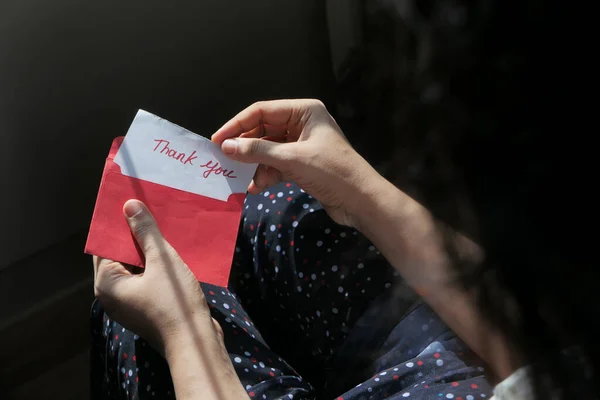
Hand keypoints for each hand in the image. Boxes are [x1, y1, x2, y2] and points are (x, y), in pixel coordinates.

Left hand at [93, 199, 221, 355]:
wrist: (195, 343)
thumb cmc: (174, 302)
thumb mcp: (162, 261)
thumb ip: (146, 233)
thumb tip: (129, 206)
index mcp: (107, 284)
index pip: (104, 246)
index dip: (117, 224)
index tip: (129, 203)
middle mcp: (113, 294)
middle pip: (120, 256)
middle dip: (135, 234)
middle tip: (148, 210)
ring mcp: (130, 303)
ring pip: (136, 267)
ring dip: (148, 249)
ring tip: (163, 225)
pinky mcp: (147, 308)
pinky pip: (147, 279)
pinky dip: (156, 265)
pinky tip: (173, 249)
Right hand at [212, 99, 383, 227]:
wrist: (361, 201)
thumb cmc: (332, 172)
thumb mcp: (292, 159)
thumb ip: (258, 151)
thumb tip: (226, 147)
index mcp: (304, 111)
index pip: (262, 111)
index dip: (237, 125)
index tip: (217, 140)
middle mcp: (302, 124)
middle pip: (263, 130)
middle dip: (244, 146)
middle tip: (223, 159)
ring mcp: (302, 145)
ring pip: (268, 150)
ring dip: (254, 164)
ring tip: (238, 176)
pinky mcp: (302, 165)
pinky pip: (276, 165)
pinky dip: (266, 175)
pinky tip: (255, 187)